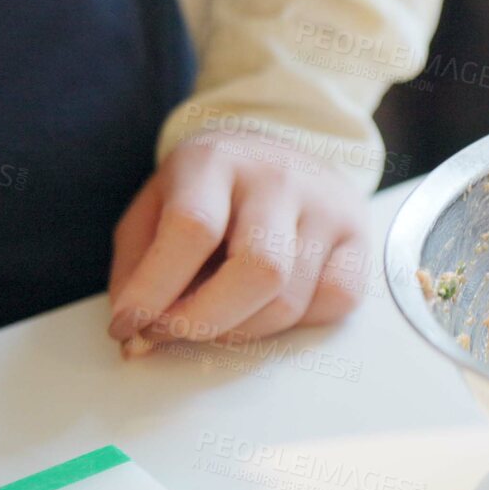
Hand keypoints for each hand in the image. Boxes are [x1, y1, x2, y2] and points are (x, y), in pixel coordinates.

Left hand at [107, 131, 369, 353]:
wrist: (277, 152)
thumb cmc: (206, 192)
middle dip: (206, 321)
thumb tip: (136, 337)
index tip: (128, 325)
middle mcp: (279, 178)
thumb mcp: (154, 209)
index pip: (192, 228)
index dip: (155, 289)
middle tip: (173, 333)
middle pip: (258, 269)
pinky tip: (270, 302)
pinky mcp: (359, 236)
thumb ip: (137, 269)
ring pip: (290, 300)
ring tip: (217, 316)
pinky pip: (336, 302)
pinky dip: (297, 321)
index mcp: (215, 162)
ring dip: (242, 329)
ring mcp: (327, 207)